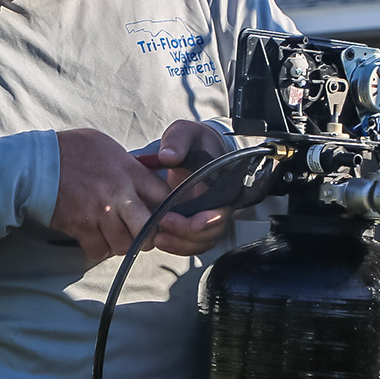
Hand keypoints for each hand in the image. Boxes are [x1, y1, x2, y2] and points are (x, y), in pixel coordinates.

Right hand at [51, 129, 169, 262]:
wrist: (36, 163)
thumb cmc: (71, 150)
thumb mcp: (108, 146)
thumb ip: (132, 163)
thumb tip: (149, 171)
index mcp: (130, 172)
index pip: (165, 198)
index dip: (167, 209)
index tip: (160, 212)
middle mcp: (118, 195)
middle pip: (149, 230)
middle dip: (149, 236)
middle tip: (141, 233)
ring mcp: (99, 213)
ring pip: (125, 246)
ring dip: (122, 244)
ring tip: (115, 234)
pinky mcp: (81, 227)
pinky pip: (99, 251)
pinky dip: (99, 249)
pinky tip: (96, 238)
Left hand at [150, 121, 231, 255]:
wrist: (194, 147)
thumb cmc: (193, 141)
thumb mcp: (184, 133)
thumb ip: (177, 142)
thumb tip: (168, 156)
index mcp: (221, 183)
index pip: (221, 210)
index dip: (204, 222)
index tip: (182, 220)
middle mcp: (218, 202)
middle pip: (212, 232)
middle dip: (187, 235)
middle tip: (162, 228)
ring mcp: (208, 214)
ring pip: (202, 241)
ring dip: (181, 244)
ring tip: (159, 238)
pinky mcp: (195, 221)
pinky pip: (193, 242)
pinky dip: (178, 245)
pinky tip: (161, 239)